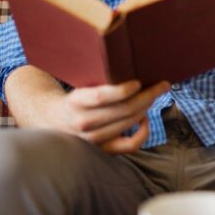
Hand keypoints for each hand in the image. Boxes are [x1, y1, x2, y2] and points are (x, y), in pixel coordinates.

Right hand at [52, 80, 169, 153]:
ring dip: (146, 107)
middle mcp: (83, 123)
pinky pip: (130, 145)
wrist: (51, 118)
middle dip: (147, 96)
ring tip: (154, 95)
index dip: (122, 91)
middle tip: (162, 84)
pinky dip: (143, 132)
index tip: (138, 82)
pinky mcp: (102, 149)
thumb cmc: (73, 96)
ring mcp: (93, 139)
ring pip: (128, 123)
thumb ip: (100, 80)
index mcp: (75, 102)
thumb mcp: (79, 84)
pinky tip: (145, 118)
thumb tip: (131, 65)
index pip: (101, 97)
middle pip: (122, 110)